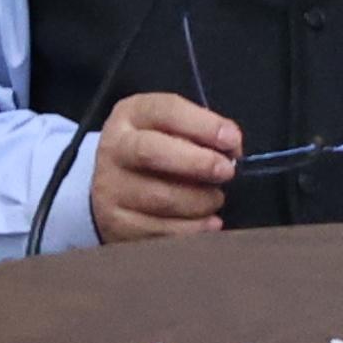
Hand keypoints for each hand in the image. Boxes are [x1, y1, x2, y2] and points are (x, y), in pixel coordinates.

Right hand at [89, 91, 243, 243]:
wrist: (113, 186)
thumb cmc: (156, 149)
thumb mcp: (171, 127)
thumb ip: (201, 130)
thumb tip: (232, 146)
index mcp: (131, 115)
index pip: (165, 111)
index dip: (203, 125)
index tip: (232, 140)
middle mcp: (114, 148)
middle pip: (151, 152)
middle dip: (198, 163)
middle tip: (227, 171)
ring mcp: (111, 189)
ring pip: (160, 198)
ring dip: (200, 200)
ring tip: (216, 198)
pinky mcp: (117, 225)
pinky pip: (160, 231)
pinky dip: (193, 229)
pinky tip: (210, 223)